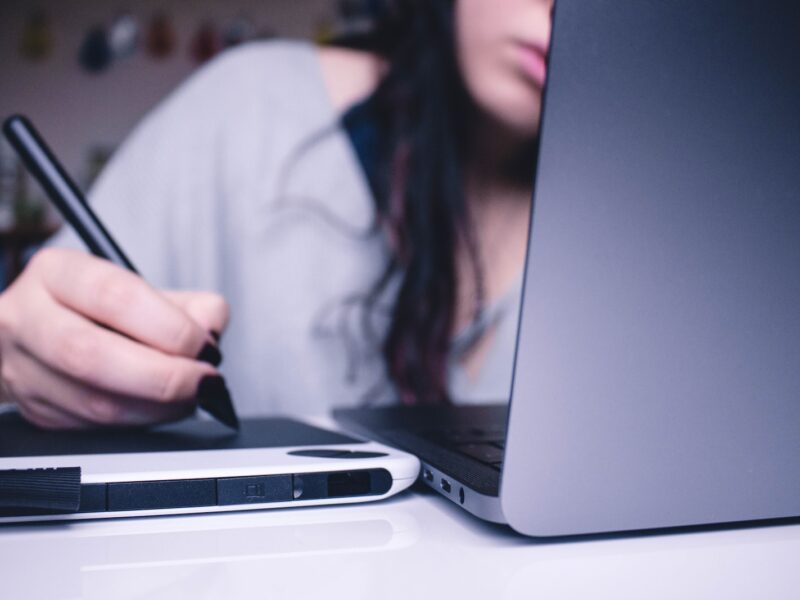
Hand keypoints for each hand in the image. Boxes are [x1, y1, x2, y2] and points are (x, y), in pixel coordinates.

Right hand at [0, 247, 228, 428]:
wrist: (42, 334)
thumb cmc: (100, 309)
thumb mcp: (143, 289)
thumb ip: (189, 304)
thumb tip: (210, 330)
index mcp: (57, 273)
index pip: (114, 296)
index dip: (169, 327)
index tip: (204, 346)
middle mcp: (28, 318)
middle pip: (92, 355)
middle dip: (163, 376)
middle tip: (203, 381)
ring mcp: (23, 369)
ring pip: (93, 403)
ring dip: (157, 408)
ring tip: (190, 397)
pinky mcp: (36, 410)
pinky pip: (93, 427)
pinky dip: (140, 423)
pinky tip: (160, 409)